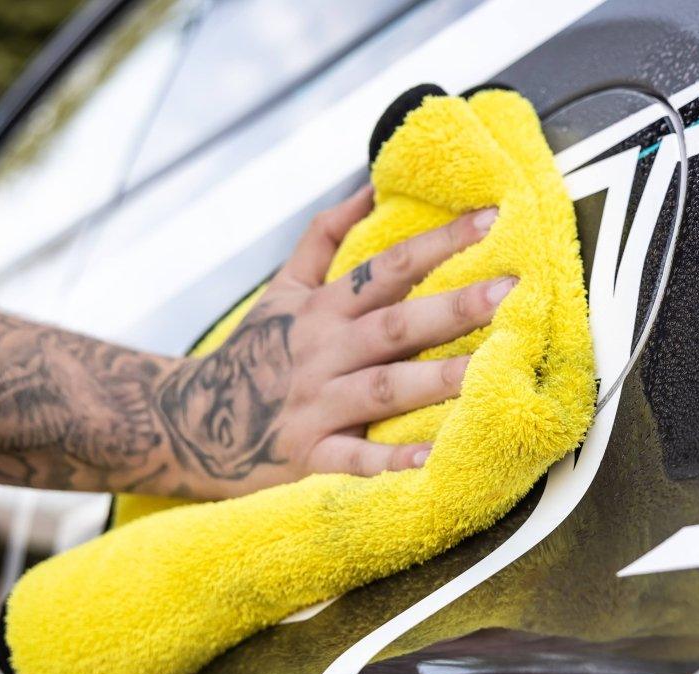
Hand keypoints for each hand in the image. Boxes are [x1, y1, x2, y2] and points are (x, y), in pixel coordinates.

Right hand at [158, 187, 513, 498]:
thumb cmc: (253, 352)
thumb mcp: (282, 288)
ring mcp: (316, 405)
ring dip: (435, 381)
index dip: (438, 241)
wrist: (188, 421)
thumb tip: (370, 186)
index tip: (492, 218)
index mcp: (323, 309)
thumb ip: (326, 238)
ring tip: (489, 372)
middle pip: (394, 325)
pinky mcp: (307, 456)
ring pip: (383, 389)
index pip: (388, 267)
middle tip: (511, 291)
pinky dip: (387, 461)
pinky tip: (431, 460)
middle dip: (453, 308)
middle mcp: (323, 352)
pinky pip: (352, 459)